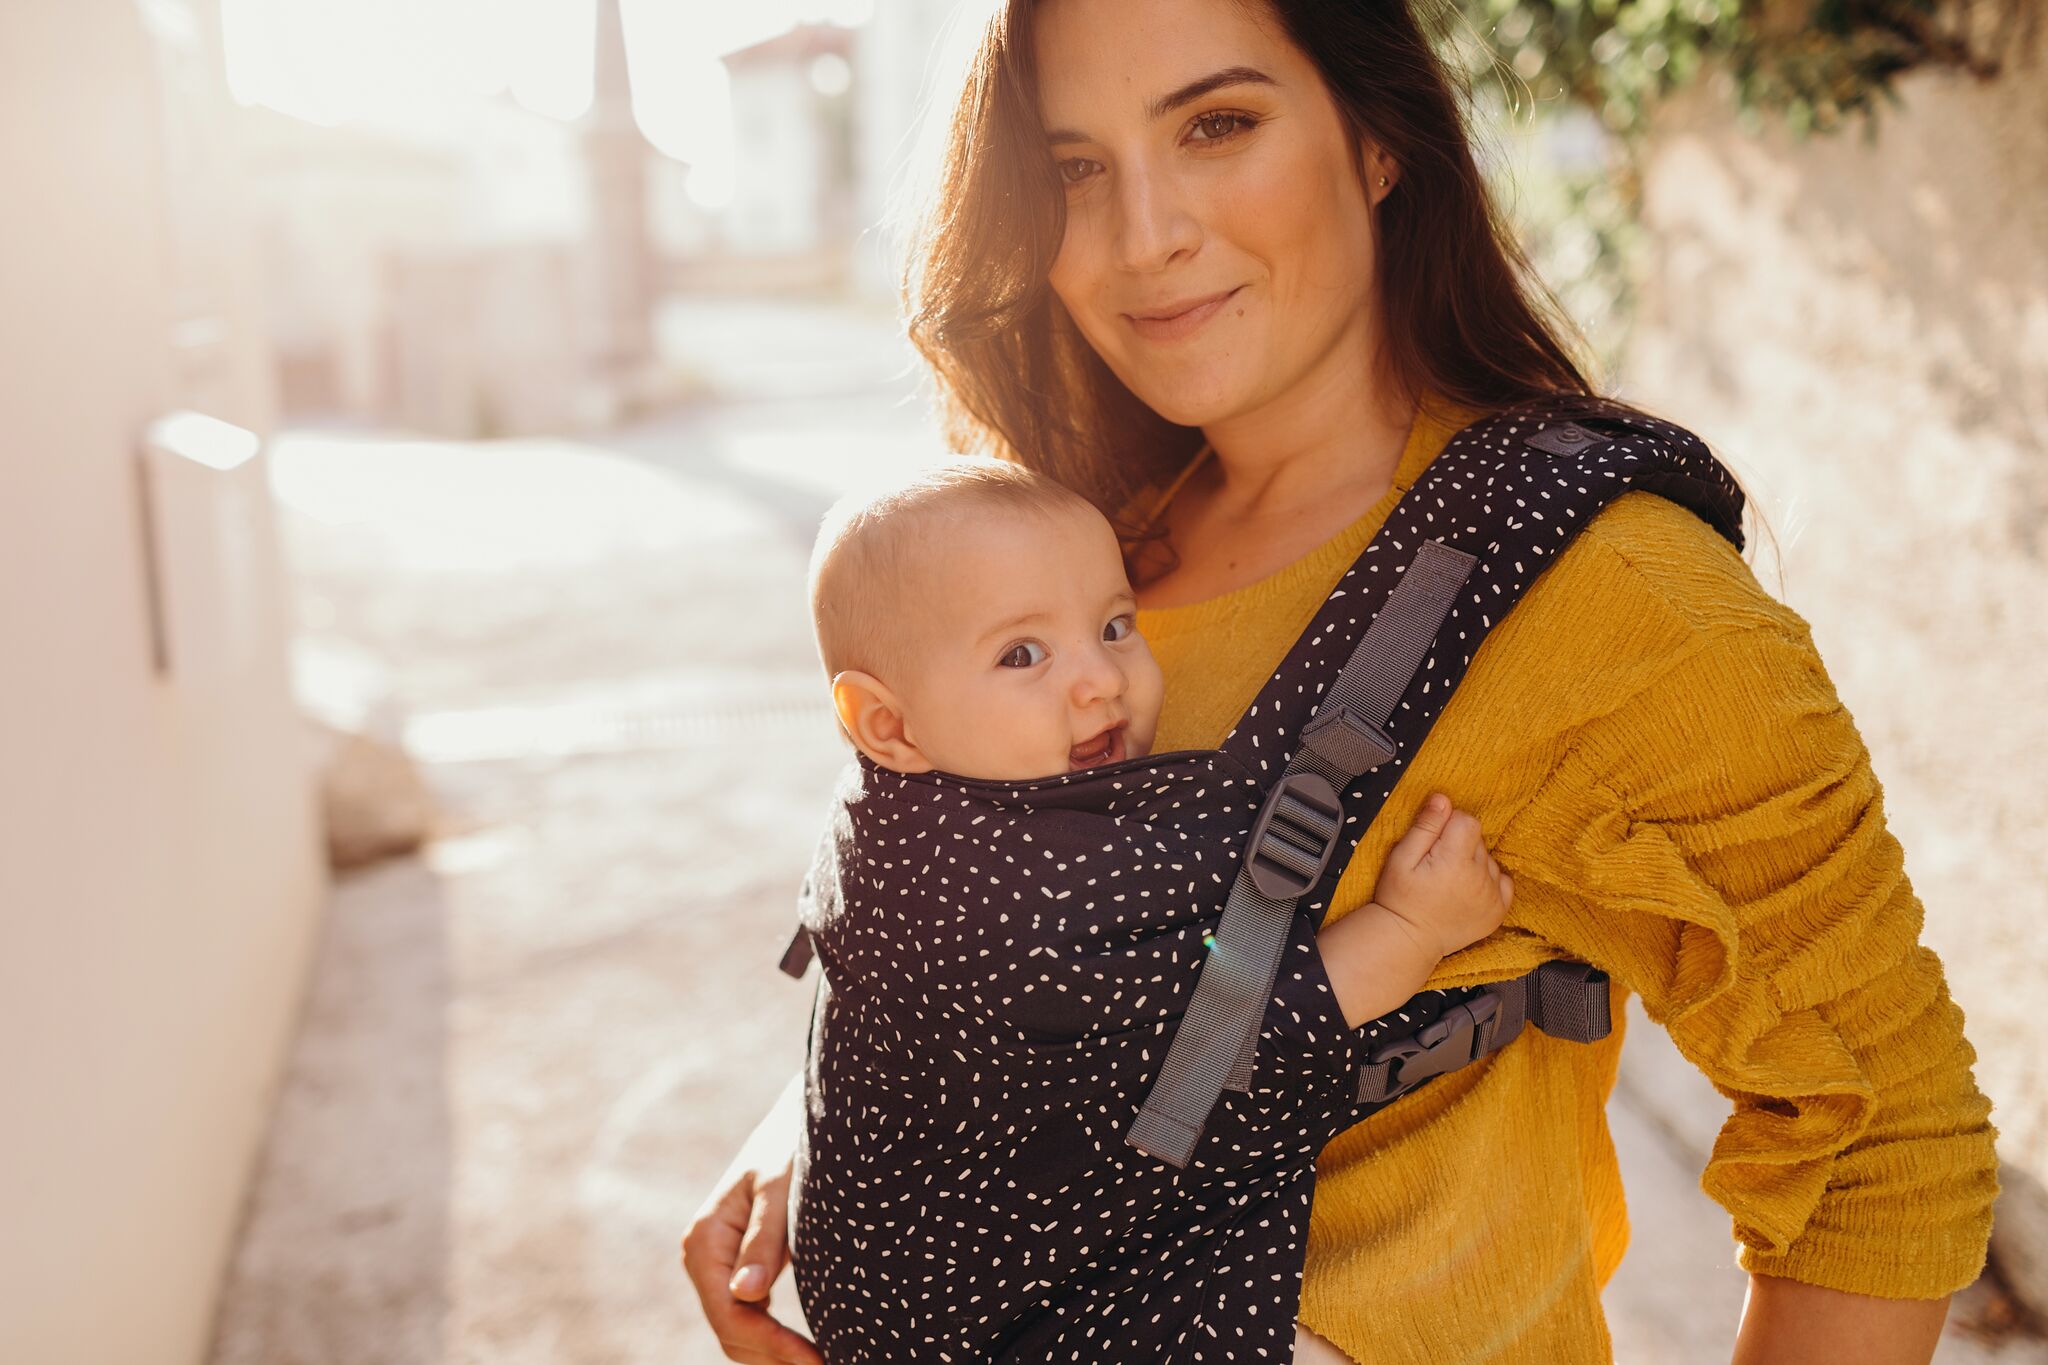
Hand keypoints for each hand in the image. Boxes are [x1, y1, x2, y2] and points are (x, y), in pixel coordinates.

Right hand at [680, 1076, 822, 1364]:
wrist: (802, 1118)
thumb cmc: (793, 1145)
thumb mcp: (783, 1186)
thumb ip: (766, 1237)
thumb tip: (746, 1293)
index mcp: (705, 1241)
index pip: (732, 1316)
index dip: (772, 1346)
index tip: (816, 1361)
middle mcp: (704, 1257)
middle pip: (732, 1332)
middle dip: (774, 1357)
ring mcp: (720, 1264)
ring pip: (740, 1330)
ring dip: (773, 1354)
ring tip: (822, 1361)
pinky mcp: (740, 1266)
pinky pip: (751, 1316)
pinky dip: (774, 1338)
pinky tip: (809, 1346)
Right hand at [1371, 792, 1512, 957]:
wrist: (1408, 940)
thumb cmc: (1400, 898)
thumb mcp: (1401, 857)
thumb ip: (1425, 827)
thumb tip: (1443, 799)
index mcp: (1455, 861)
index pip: (1468, 821)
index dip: (1450, 825)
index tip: (1435, 842)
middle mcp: (1479, 878)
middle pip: (1479, 840)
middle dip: (1460, 844)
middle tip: (1438, 864)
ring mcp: (1492, 896)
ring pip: (1489, 860)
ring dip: (1473, 863)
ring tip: (1450, 880)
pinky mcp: (1498, 911)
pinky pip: (1504, 881)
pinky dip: (1489, 880)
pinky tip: (1469, 888)